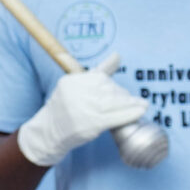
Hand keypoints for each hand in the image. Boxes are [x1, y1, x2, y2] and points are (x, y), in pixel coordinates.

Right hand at [13, 55, 148, 168]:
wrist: (48, 133)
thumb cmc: (65, 109)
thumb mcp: (74, 87)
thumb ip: (98, 72)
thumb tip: (118, 55)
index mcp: (70, 82)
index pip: (101, 78)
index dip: (114, 86)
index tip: (120, 92)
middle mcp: (75, 94)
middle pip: (109, 90)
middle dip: (123, 96)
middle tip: (132, 101)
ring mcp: (82, 109)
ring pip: (114, 102)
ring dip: (131, 104)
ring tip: (140, 105)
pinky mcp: (91, 124)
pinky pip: (116, 116)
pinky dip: (131, 114)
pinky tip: (140, 111)